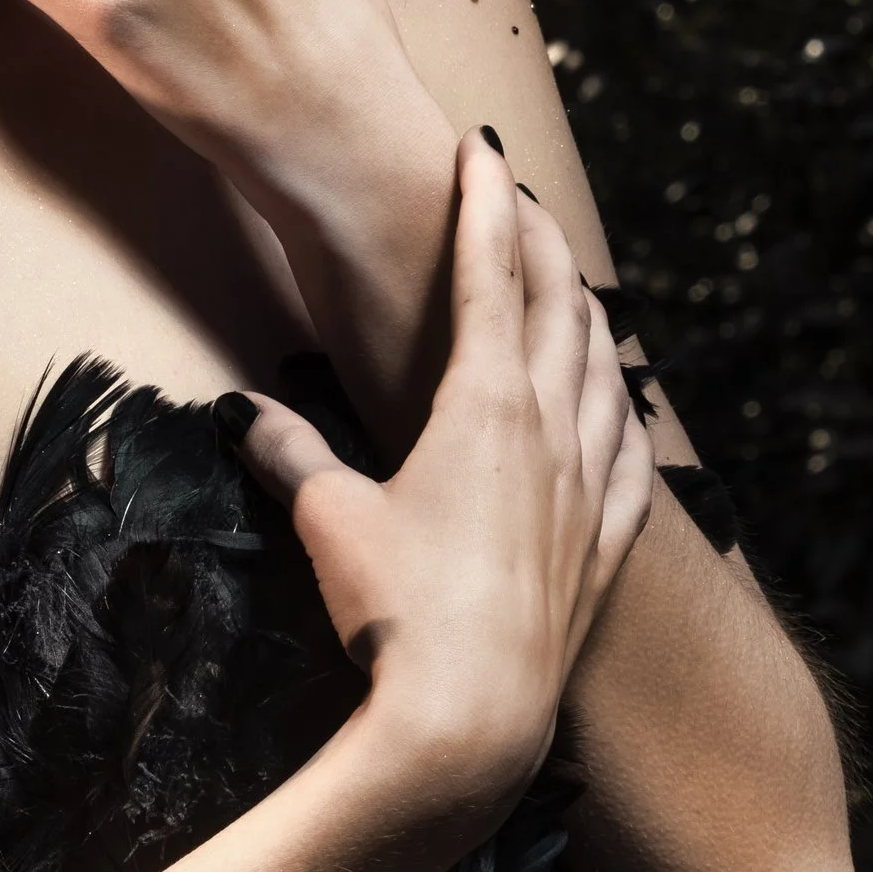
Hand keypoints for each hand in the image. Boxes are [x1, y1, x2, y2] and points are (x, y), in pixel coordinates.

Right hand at [225, 134, 651, 828]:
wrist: (471, 722)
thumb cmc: (395, 613)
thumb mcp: (328, 521)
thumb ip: (290, 455)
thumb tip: (242, 413)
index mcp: (485, 406)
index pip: (487, 275)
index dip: (483, 204)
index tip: (481, 149)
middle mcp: (550, 431)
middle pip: (559, 305)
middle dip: (539, 239)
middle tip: (521, 196)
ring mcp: (588, 488)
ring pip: (602, 369)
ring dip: (585, 311)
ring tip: (571, 281)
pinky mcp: (604, 546)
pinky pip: (630, 455)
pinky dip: (622, 409)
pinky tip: (620, 406)